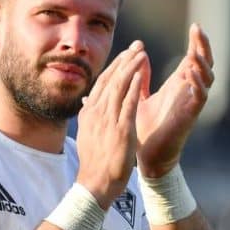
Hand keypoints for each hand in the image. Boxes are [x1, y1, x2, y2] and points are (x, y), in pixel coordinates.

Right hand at [75, 40, 147, 208]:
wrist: (95, 184)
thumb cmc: (95, 163)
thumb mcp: (88, 135)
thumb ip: (90, 117)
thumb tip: (87, 104)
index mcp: (89, 113)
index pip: (102, 83)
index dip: (115, 67)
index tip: (126, 55)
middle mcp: (96, 113)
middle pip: (111, 79)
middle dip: (125, 60)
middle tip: (138, 46)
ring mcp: (107, 120)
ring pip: (119, 86)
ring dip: (131, 67)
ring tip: (141, 53)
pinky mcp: (120, 129)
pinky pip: (127, 102)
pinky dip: (134, 86)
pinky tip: (141, 73)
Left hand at [136, 23, 213, 177]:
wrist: (146, 155)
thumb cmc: (144, 128)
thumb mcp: (138, 96)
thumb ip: (140, 77)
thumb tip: (136, 55)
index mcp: (178, 85)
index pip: (193, 58)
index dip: (196, 42)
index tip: (195, 25)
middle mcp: (188, 91)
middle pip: (205, 63)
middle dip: (204, 46)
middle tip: (198, 29)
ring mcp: (191, 103)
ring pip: (207, 78)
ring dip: (202, 63)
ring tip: (194, 52)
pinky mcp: (190, 115)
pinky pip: (200, 96)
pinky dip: (198, 83)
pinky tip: (189, 72)